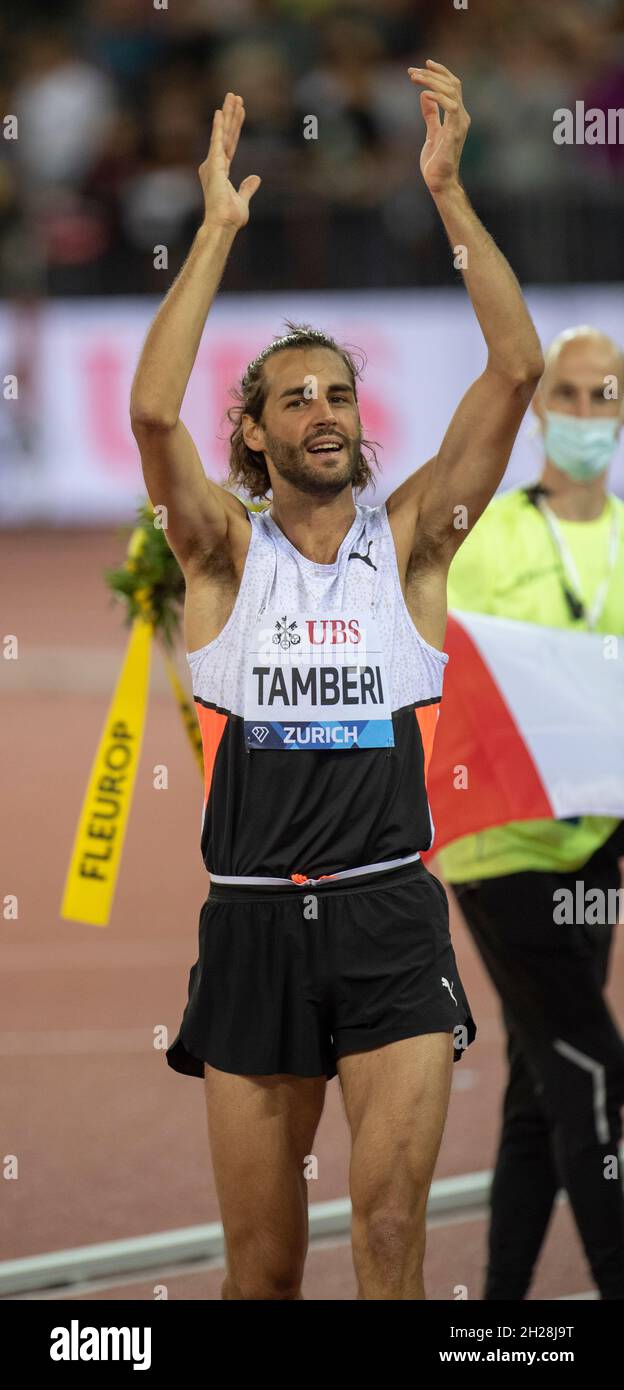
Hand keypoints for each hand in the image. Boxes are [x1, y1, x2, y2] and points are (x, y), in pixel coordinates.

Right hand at [199, 92, 260, 229]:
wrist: (223, 223)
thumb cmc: (230, 216)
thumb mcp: (243, 198)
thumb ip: (247, 187)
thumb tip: (255, 178)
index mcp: (221, 170)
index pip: (231, 143)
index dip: (236, 126)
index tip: (240, 111)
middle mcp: (215, 163)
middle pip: (226, 134)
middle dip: (231, 114)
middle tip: (235, 96)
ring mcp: (214, 162)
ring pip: (223, 133)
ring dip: (227, 114)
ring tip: (232, 96)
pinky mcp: (214, 164)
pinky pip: (217, 140)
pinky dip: (218, 126)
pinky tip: (220, 111)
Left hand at [408, 60, 469, 195]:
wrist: (440, 182)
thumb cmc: (436, 161)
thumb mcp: (431, 133)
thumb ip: (431, 115)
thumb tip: (425, 96)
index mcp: (457, 116)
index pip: (452, 86)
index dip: (440, 72)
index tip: (425, 64)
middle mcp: (461, 117)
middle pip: (452, 84)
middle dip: (432, 74)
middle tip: (412, 72)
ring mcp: (459, 124)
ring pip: (452, 91)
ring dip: (433, 82)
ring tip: (415, 78)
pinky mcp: (454, 133)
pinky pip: (451, 108)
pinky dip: (438, 98)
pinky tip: (425, 94)